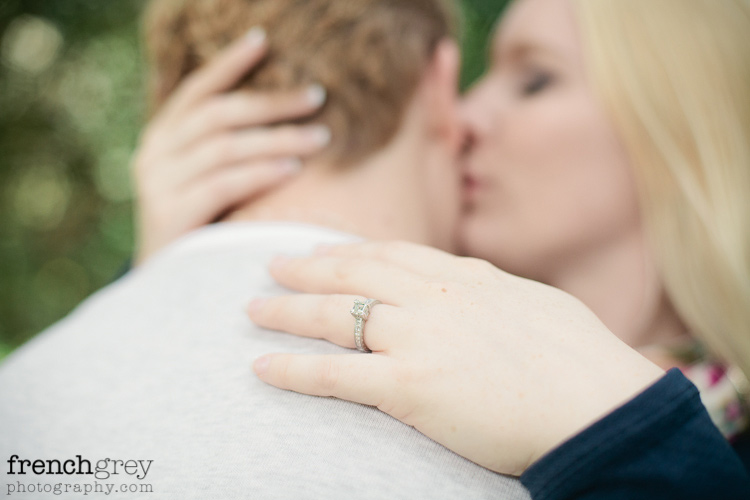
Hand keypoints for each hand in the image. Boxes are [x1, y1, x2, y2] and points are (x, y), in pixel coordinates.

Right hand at [132, 28, 330, 263]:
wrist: (163, 287)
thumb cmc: (199, 228)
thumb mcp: (206, 181)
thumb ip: (230, 151)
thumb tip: (287, 121)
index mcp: (163, 137)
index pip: (198, 90)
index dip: (230, 64)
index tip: (264, 40)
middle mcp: (155, 153)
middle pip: (220, 115)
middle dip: (271, 103)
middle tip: (316, 97)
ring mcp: (158, 183)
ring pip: (226, 146)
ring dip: (277, 139)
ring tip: (319, 136)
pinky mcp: (169, 215)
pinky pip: (223, 184)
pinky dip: (260, 173)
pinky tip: (293, 170)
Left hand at [247, 241, 664, 475]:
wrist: (599, 402)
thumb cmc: (582, 360)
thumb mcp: (538, 306)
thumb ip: (497, 294)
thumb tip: (486, 289)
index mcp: (467, 277)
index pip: (393, 255)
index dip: (352, 252)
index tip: (326, 251)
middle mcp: (434, 298)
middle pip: (354, 274)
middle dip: (307, 267)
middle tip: (271, 263)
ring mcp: (418, 337)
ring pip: (334, 315)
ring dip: (287, 310)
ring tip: (252, 308)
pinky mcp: (409, 385)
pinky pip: (334, 373)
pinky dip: (293, 368)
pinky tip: (262, 367)